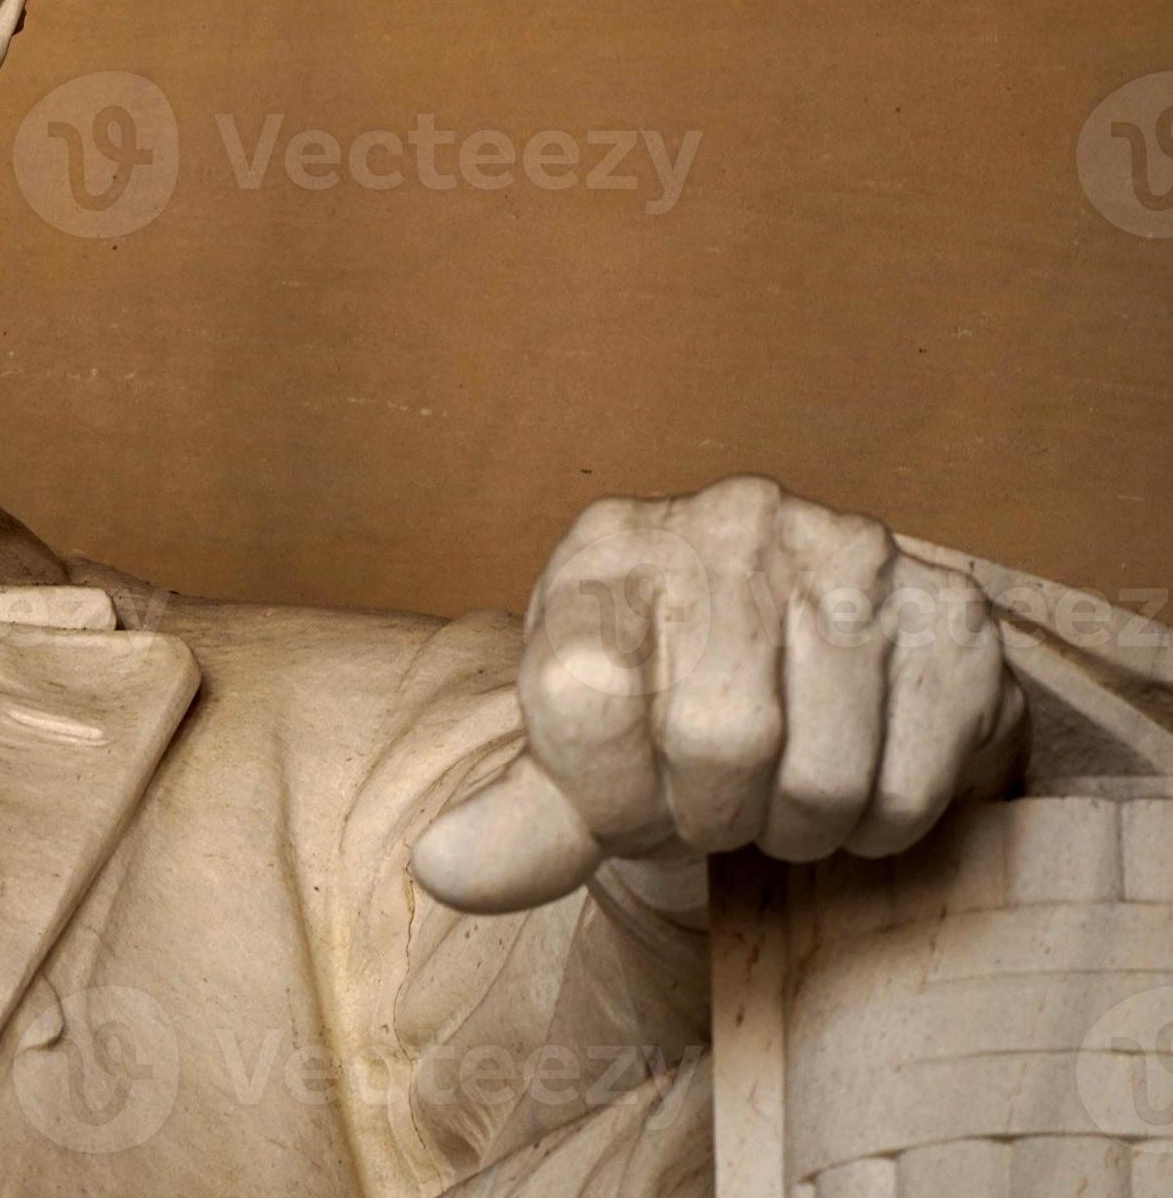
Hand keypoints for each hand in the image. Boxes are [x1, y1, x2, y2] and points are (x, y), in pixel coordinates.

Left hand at [412, 476, 1026, 915]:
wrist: (795, 666)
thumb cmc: (662, 708)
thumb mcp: (574, 751)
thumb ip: (516, 823)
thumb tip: (441, 869)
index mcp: (608, 547)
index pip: (583, 697)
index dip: (603, 796)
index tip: (623, 804)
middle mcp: (731, 522)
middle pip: (717, 739)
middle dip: (709, 816)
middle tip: (714, 804)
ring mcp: (853, 552)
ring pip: (821, 776)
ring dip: (794, 829)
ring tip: (778, 790)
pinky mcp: (952, 614)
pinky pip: (909, 788)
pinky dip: (874, 827)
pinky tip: (851, 773)